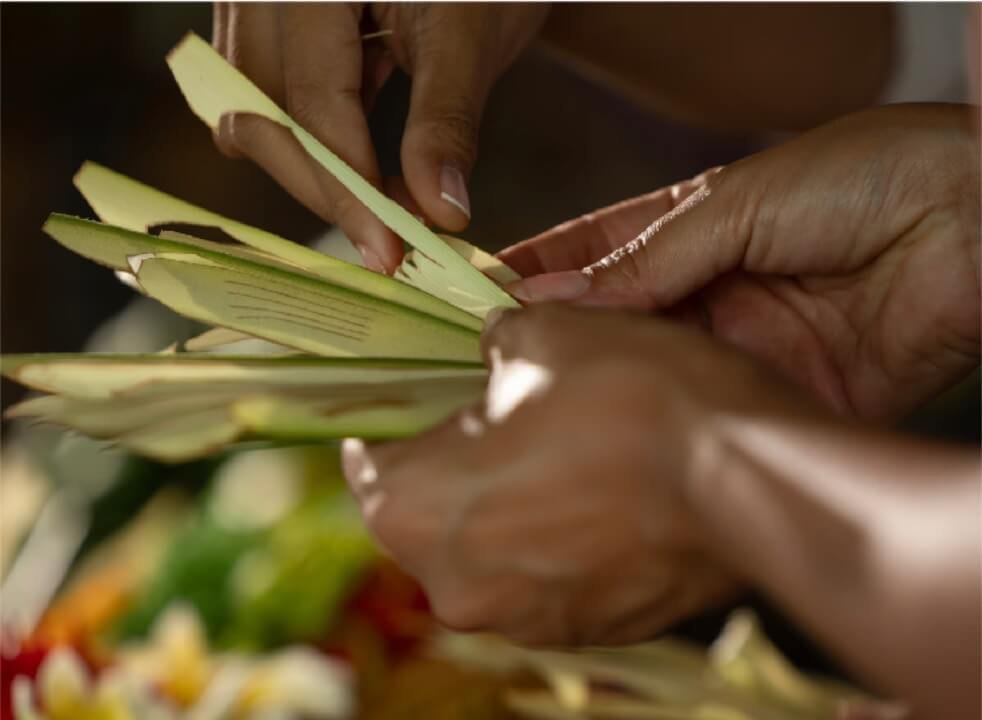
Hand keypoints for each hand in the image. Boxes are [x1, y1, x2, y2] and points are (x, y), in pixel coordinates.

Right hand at [211, 3, 547, 272]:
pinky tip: (366, 167)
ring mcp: (253, 2)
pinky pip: (266, 95)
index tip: (388, 249)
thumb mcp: (469, 32)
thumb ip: (446, 122)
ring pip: (252, 111)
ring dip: (313, 166)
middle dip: (323, 186)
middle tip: (388, 242)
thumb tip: (438, 211)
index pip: (310, 101)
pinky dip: (315, 138)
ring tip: (383, 205)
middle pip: (259, 113)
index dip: (347, 185)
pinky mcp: (268, 23)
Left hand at [342, 304, 823, 645]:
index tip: (417, 390)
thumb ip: (492, 343)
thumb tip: (492, 346)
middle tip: (497, 407)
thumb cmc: (633, 399)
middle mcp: (456, 586)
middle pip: (427, 509)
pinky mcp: (588, 629)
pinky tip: (602, 487)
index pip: (368, 458)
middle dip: (454, 457)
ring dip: (510, 498)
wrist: (752, 478)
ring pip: (491, 544)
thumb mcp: (544, 336)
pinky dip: (559, 533)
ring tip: (560, 444)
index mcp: (416, 511)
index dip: (392, 412)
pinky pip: (547, 572)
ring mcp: (525, 619)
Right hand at [503, 104, 980, 420]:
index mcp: (694, 228)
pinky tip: (616, 432)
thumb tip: (554, 294)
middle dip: (559, 336)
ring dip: (602, 383)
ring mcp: (742, 345)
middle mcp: (710, 290)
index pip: (595, 251)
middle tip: (491, 359)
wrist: (977, 222)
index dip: (538, 268)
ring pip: (653, 371)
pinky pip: (709, 411)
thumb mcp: (733, 203)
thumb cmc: (863, 177)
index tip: (477, 287)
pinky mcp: (779, 395)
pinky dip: (665, 422)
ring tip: (534, 401)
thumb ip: (645, 258)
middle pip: (615, 319)